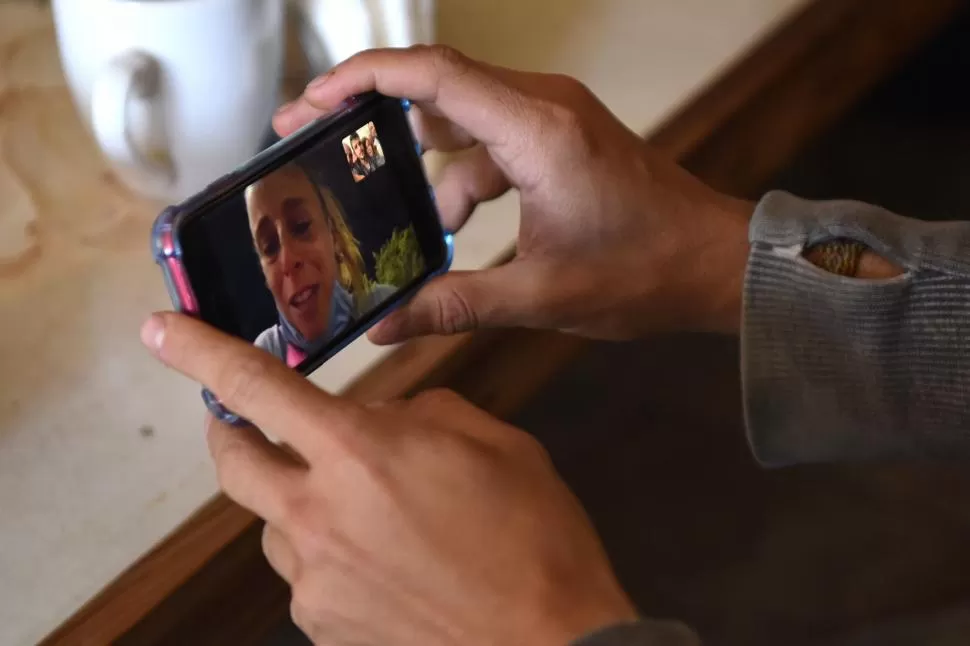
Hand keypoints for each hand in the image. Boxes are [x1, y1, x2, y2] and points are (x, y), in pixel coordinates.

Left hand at [141, 312, 638, 645]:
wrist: (551, 645)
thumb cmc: (533, 535)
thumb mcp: (492, 442)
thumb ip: (421, 415)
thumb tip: (380, 421)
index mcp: (358, 454)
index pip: (255, 388)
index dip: (199, 352)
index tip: (159, 329)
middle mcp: (317, 516)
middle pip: (233, 464)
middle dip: (228, 430)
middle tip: (245, 418)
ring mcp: (314, 582)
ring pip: (274, 527)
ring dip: (298, 503)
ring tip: (363, 510)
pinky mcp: (324, 629)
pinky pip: (307, 577)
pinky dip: (331, 555)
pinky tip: (386, 565)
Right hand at [276, 45, 752, 342]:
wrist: (717, 264)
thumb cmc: (647, 271)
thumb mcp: (542, 296)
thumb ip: (455, 306)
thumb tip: (386, 329)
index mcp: (537, 130)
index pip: (431, 74)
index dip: (360, 80)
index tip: (309, 103)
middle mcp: (543, 106)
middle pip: (434, 84)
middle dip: (369, 112)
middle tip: (313, 142)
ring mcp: (553, 117)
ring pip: (460, 118)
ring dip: (423, 163)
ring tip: (392, 215)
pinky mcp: (559, 138)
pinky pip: (489, 142)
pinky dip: (462, 177)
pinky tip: (452, 227)